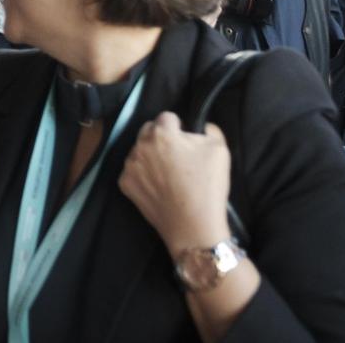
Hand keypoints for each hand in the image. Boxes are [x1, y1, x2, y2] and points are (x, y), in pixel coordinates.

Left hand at [119, 112, 230, 253]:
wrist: (193, 226)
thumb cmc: (207, 186)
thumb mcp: (219, 149)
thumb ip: (208, 129)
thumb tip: (199, 126)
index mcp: (161, 134)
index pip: (167, 117)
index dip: (179, 127)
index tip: (186, 140)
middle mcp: (140, 146)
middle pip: (148, 131)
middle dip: (161, 137)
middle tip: (177, 156)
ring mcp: (130, 166)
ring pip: (138, 150)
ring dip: (150, 155)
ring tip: (168, 174)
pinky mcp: (125, 184)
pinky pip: (133, 170)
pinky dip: (142, 174)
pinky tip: (158, 185)